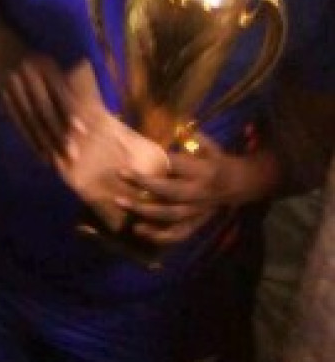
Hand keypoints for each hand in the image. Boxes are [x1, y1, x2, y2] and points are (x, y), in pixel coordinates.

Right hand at [0, 47, 76, 159]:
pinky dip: (29, 138)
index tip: (81, 131)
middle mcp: (27, 76)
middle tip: (71, 154)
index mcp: (43, 66)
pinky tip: (39, 152)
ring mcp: (12, 86)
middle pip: (43, 109)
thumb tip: (79, 114)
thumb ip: (61, 85)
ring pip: (29, 119)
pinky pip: (17, 121)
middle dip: (57, 133)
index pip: (58, 92)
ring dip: (43, 141)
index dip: (68, 111)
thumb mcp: (48, 64)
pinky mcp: (3, 96)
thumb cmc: (32, 58)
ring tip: (56, 160)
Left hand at [115, 133, 240, 245]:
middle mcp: (200, 192)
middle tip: (120, 174)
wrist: (241, 185)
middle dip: (144, 184)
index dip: (156, 161)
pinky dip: (158, 236)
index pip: (176, 165)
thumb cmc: (217, 161)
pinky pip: (178, 234)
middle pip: (171, 191)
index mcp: (204, 171)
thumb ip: (193, 138)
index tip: (138, 153)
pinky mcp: (196, 224)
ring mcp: (198, 211)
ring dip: (145, 211)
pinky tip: (138, 230)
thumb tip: (175, 125)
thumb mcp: (210, 146)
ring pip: (171, 215)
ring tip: (122, 203)